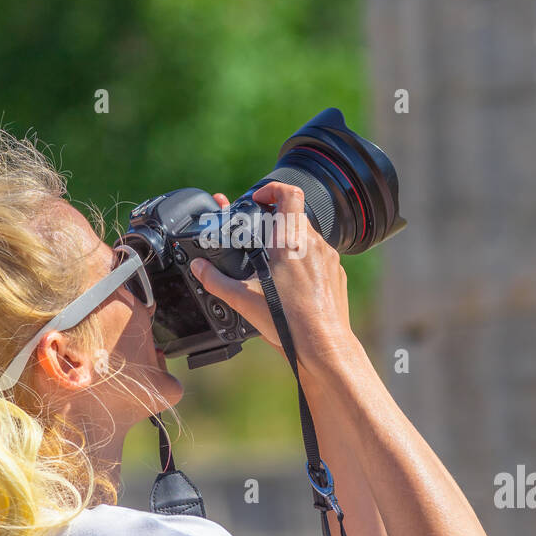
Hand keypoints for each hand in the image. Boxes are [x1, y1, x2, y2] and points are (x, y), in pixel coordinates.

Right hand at [188, 184, 357, 374]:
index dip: (272, 189)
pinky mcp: (337, 274)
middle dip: (274, 223)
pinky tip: (291, 284)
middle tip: (257, 236)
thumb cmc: (289, 323)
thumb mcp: (243, 300)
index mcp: (289, 242)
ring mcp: (328, 259)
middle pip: (294, 217)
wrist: (323, 346)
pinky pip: (319, 258)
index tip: (259, 198)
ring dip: (289, 244)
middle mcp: (313, 244)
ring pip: (307, 238)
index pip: (289, 194)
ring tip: (272, 265)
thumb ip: (216, 280)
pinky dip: (304, 263)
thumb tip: (199, 268)